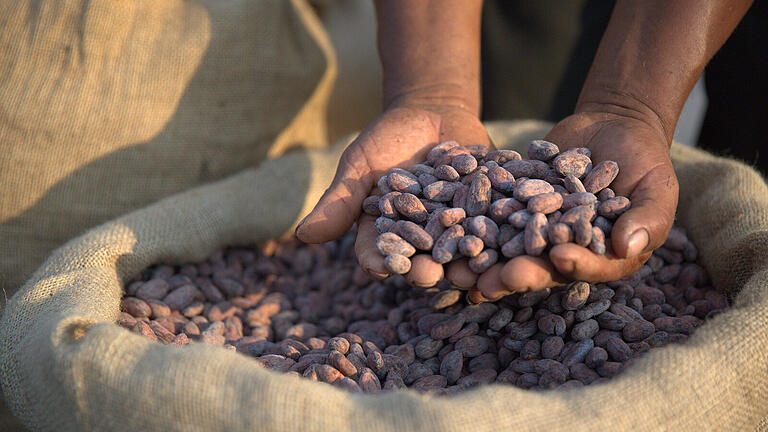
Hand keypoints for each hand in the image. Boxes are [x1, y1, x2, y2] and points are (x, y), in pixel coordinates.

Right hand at [296, 102, 492, 286]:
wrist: (433, 111)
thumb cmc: (387, 140)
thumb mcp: (359, 165)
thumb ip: (338, 201)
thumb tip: (302, 235)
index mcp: (389, 235)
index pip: (379, 254)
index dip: (380, 261)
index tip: (382, 268)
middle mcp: (424, 240)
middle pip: (423, 259)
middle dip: (427, 268)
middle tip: (432, 275)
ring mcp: (459, 228)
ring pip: (461, 249)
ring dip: (466, 260)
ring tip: (471, 265)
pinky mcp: (490, 212)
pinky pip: (496, 223)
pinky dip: (501, 229)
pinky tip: (507, 234)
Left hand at [470, 110, 678, 301]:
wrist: (613, 124)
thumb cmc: (645, 159)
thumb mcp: (656, 187)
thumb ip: (648, 219)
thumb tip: (628, 247)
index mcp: (605, 256)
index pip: (590, 267)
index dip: (575, 265)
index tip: (559, 257)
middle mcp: (568, 250)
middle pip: (543, 267)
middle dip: (519, 273)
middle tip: (494, 281)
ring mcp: (539, 230)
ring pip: (511, 250)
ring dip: (486, 262)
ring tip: (461, 271)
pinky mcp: (516, 207)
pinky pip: (494, 217)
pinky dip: (474, 223)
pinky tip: (451, 228)